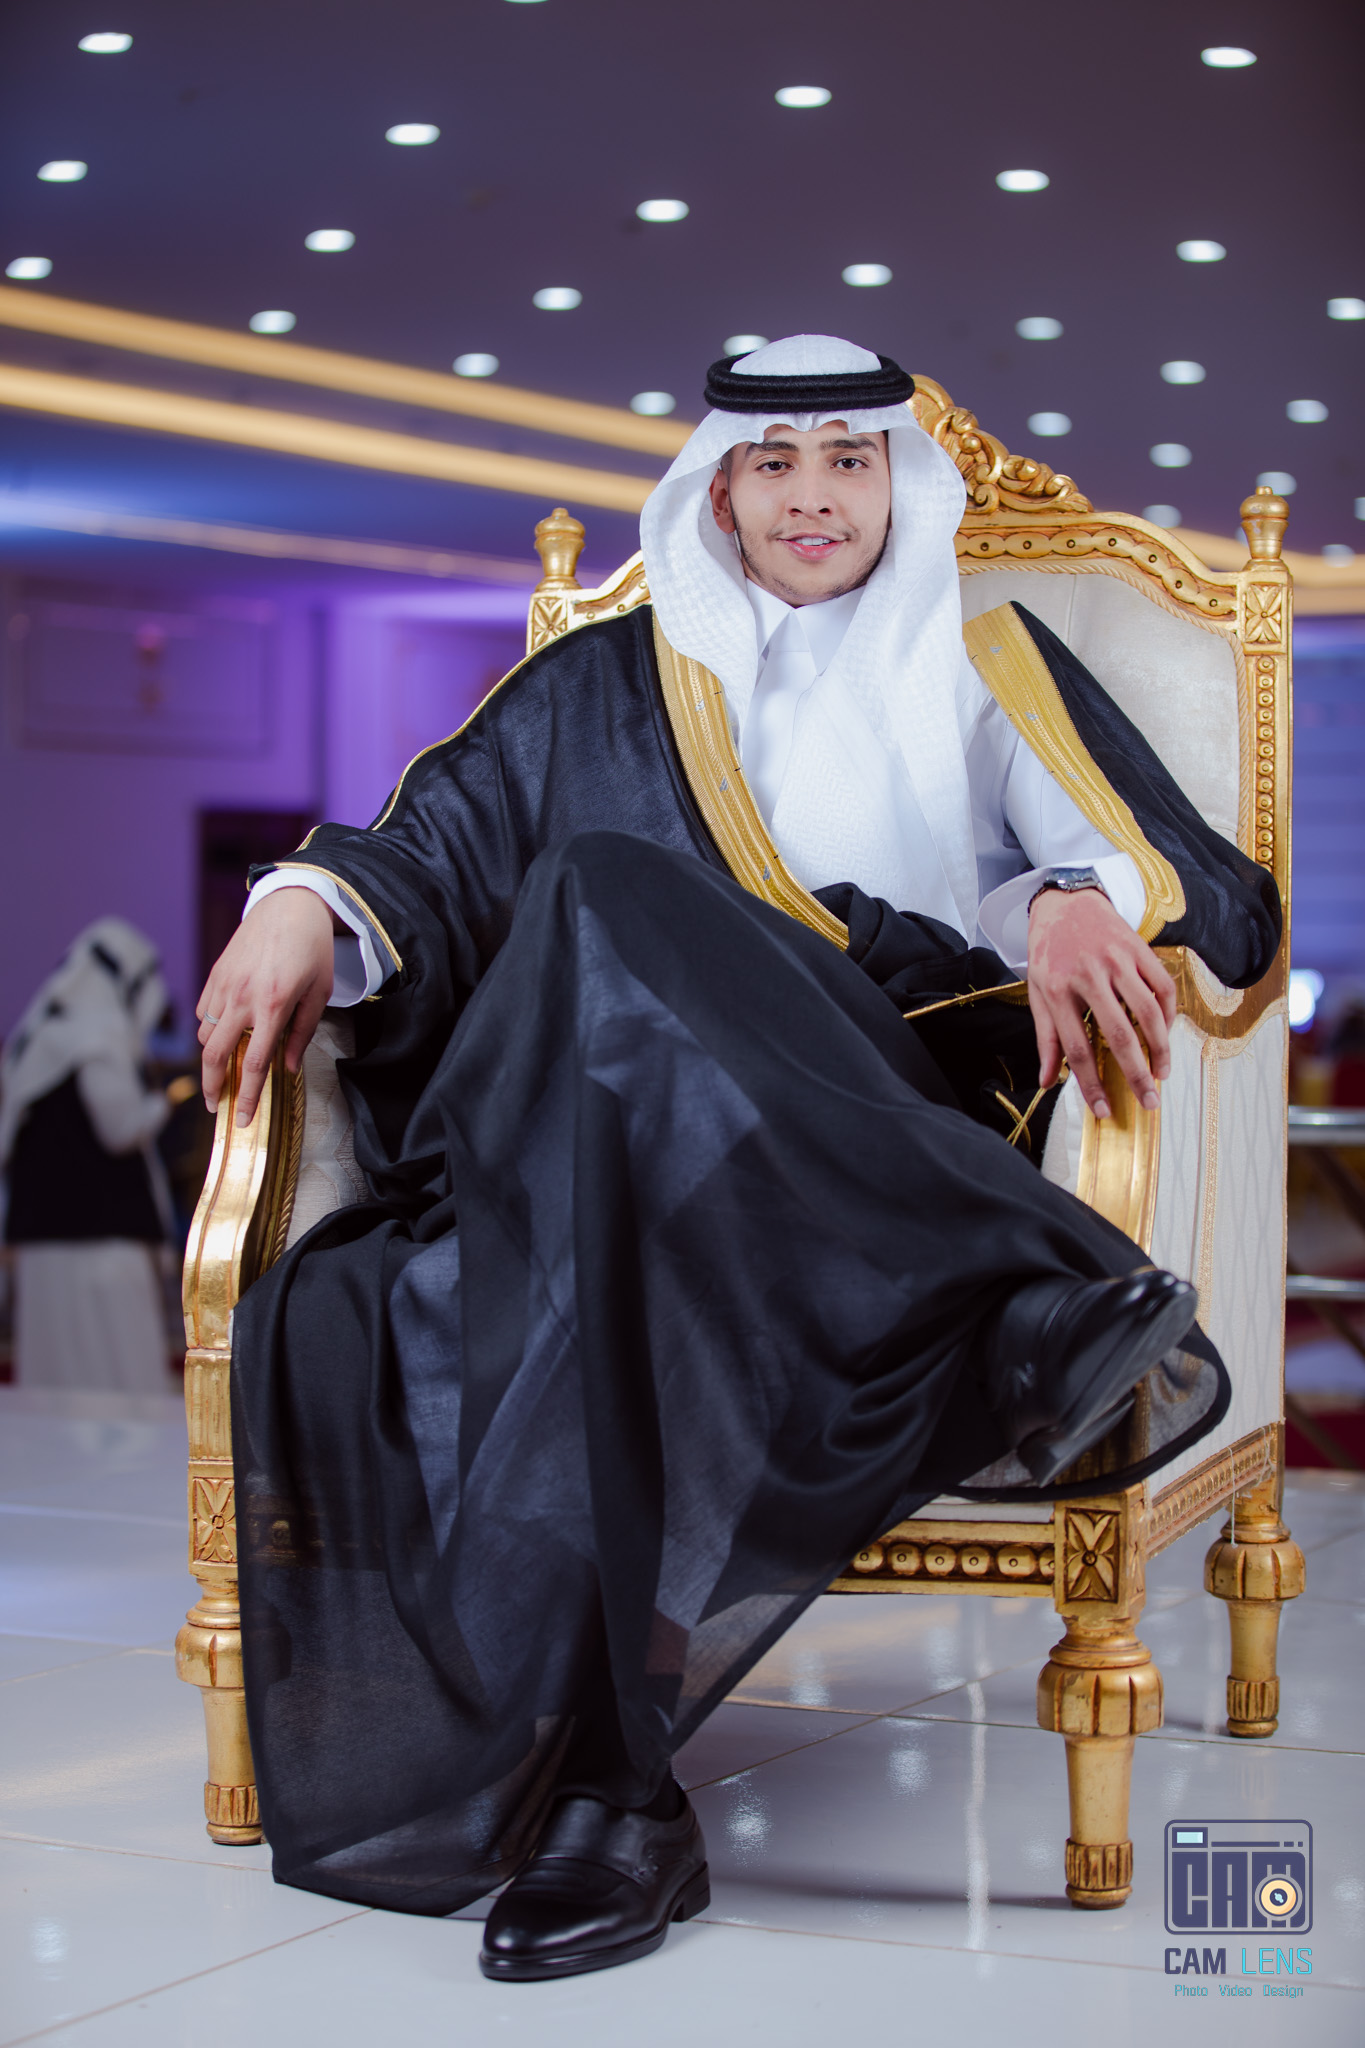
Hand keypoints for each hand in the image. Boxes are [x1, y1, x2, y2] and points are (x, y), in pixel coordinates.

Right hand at [196, 888, 335, 1126]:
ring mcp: (224, 984)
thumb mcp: (319, 993)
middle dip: (212, 1086)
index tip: (240, 1119)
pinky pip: (203, 1012)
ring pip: (205, 1034)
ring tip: (221, 1071)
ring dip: (211, 1057)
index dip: (244, 1096)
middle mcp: (242, 997)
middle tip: (216, 1105)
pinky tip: (222, 1034)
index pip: (252, 1063)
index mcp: (272, 1005)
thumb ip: (302, 1033)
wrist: (290, 904)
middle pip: (215, 1055)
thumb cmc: (311, 949)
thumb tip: (287, 1069)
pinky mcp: (215, 973)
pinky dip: (208, 1029)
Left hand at [1026, 887, 1175, 1118]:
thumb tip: (1049, 1081)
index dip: (1091, 1084)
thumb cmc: (1049, 953)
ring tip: (1162, 1073)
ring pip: (1148, 1012)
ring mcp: (1117, 960)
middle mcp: (1089, 975)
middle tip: (1149, 1102)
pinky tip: (1166, 1035)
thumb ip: (1046, 1039)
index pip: (1077, 1048)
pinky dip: (1169, 1015)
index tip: (1103, 1110)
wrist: (1066, 902)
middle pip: (1118, 1035)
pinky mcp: (1139, 949)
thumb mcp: (1038, 993)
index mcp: (1058, 990)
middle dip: (1136, 1074)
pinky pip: (1162, 987)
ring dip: (1160, 1049)